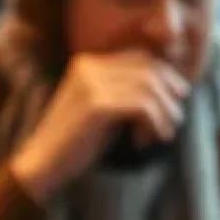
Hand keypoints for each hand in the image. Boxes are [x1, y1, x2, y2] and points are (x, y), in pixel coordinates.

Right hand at [10, 52, 189, 204]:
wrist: (43, 163)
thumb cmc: (76, 140)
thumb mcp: (102, 106)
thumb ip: (125, 90)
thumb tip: (171, 85)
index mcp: (87, 62)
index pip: (139, 56)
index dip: (165, 75)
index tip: (177, 99)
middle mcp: (88, 66)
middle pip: (147, 69)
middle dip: (169, 94)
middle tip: (175, 119)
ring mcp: (90, 84)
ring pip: (148, 88)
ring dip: (165, 112)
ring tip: (165, 133)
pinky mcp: (96, 105)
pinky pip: (142, 106)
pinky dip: (155, 123)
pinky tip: (152, 139)